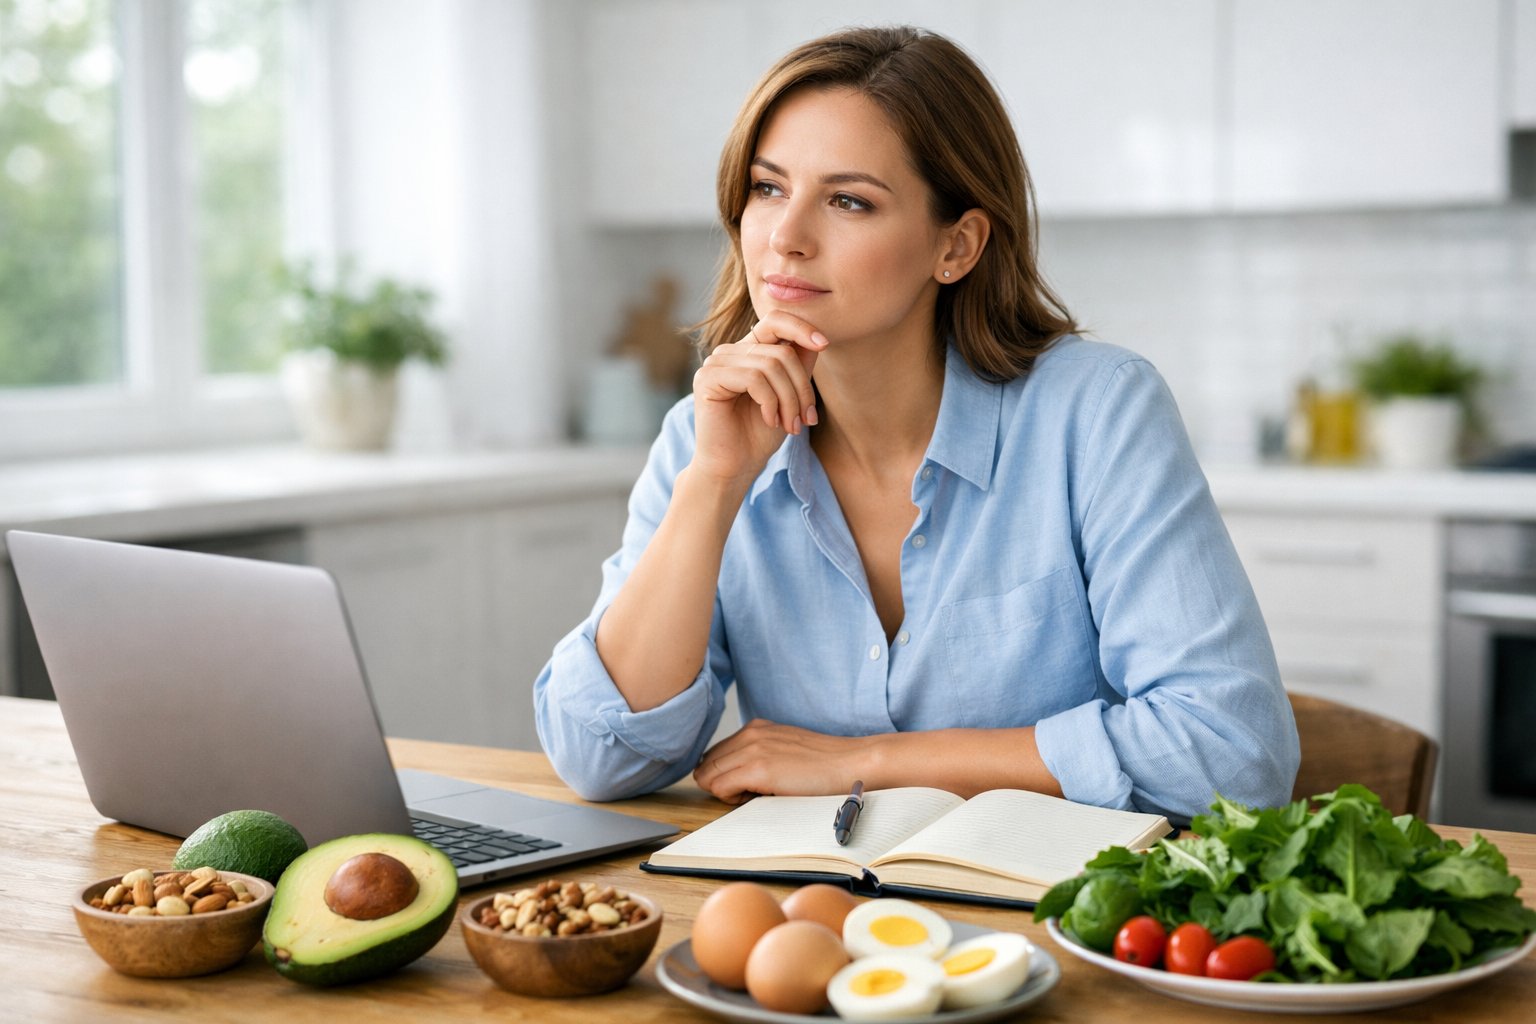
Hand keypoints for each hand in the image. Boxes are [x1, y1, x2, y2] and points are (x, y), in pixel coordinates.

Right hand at [690, 313, 827, 484]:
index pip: (775, 321)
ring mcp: (715, 363)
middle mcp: (729, 352)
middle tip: (806, 418)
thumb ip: (798, 366)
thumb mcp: (789, 396)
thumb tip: (817, 339)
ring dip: (788, 399)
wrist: (734, 467)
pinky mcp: (707, 378)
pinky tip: (769, 420)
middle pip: (781, 351)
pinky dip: (770, 402)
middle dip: (801, 387)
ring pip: (770, 365)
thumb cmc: (760, 435)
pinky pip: (753, 378)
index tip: (823, 344)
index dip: (801, 327)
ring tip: (790, 425)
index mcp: (747, 351)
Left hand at [692, 719, 873, 803]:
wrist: (851, 764)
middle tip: (751, 792)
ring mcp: (752, 749)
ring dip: (726, 791)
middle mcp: (749, 733)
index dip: (724, 776)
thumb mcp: (783, 750)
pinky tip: (759, 797)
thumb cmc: (822, 765)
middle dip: (721, 783)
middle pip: (706, 765)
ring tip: (757, 793)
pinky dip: (731, 798)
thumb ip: (756, 755)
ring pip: (708, 776)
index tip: (746, 786)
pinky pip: (719, 787)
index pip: (713, 755)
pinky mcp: (757, 768)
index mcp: (755, 728)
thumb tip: (730, 777)